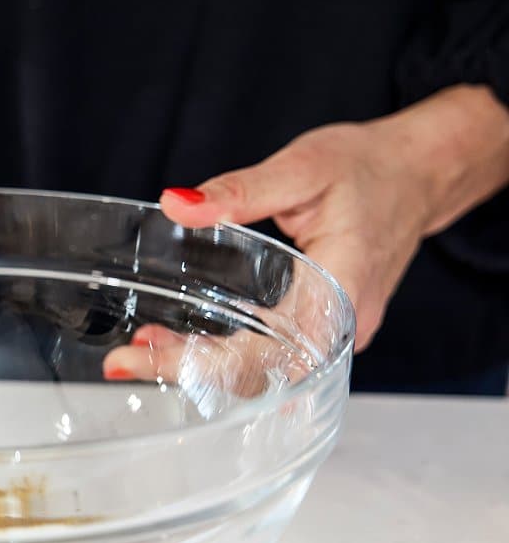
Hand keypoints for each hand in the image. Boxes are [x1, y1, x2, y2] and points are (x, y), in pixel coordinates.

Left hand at [104, 84, 508, 387]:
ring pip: (261, 372)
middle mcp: (339, 329)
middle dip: (185, 372)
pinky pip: (271, 355)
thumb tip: (178, 203)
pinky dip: (223, 354)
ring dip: (200, 366)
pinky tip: (181, 344)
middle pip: (255, 375)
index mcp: (339, 293)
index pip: (261, 355)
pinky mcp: (324, 328)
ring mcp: (334, 335)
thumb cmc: (371, 169)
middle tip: (122, 363)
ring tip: (140, 352)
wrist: (420, 172)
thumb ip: (241, 190)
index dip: (198, 365)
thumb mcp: (304, 167)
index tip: (142, 360)